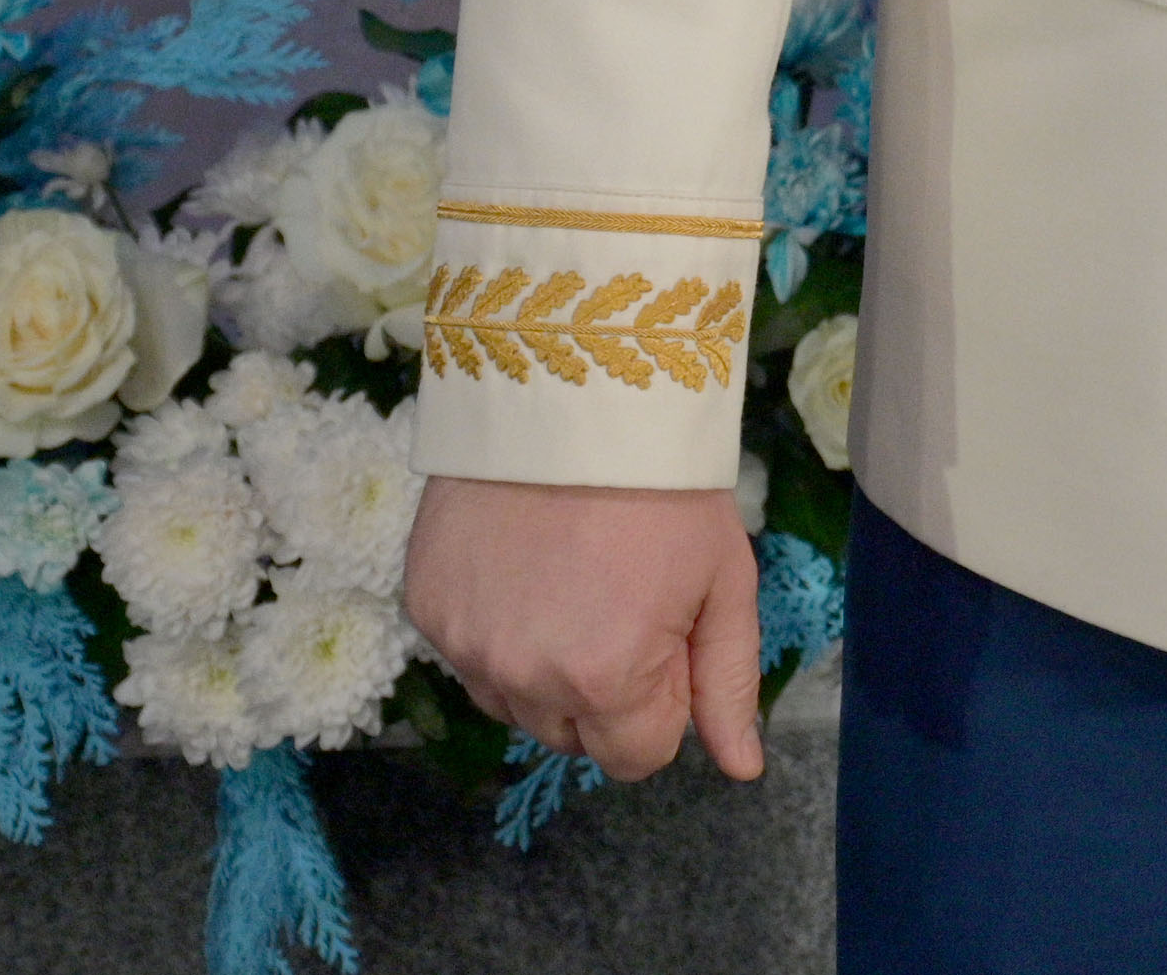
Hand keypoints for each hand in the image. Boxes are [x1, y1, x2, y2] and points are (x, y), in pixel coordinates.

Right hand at [404, 476, 766, 781]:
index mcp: (606, 679)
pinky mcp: (425, 607)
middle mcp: (523, 678)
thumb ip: (729, 684)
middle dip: (605, 692)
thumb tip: (742, 769)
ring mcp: (464, 645)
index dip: (661, 705)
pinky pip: (467, 656)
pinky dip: (497, 630)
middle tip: (622, 603)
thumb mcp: (725, 583)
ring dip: (545, 669)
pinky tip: (524, 568)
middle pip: (572, 736)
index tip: (667, 641)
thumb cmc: (666, 488)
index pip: (635, 758)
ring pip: (514, 704)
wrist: (574, 396)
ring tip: (573, 583)